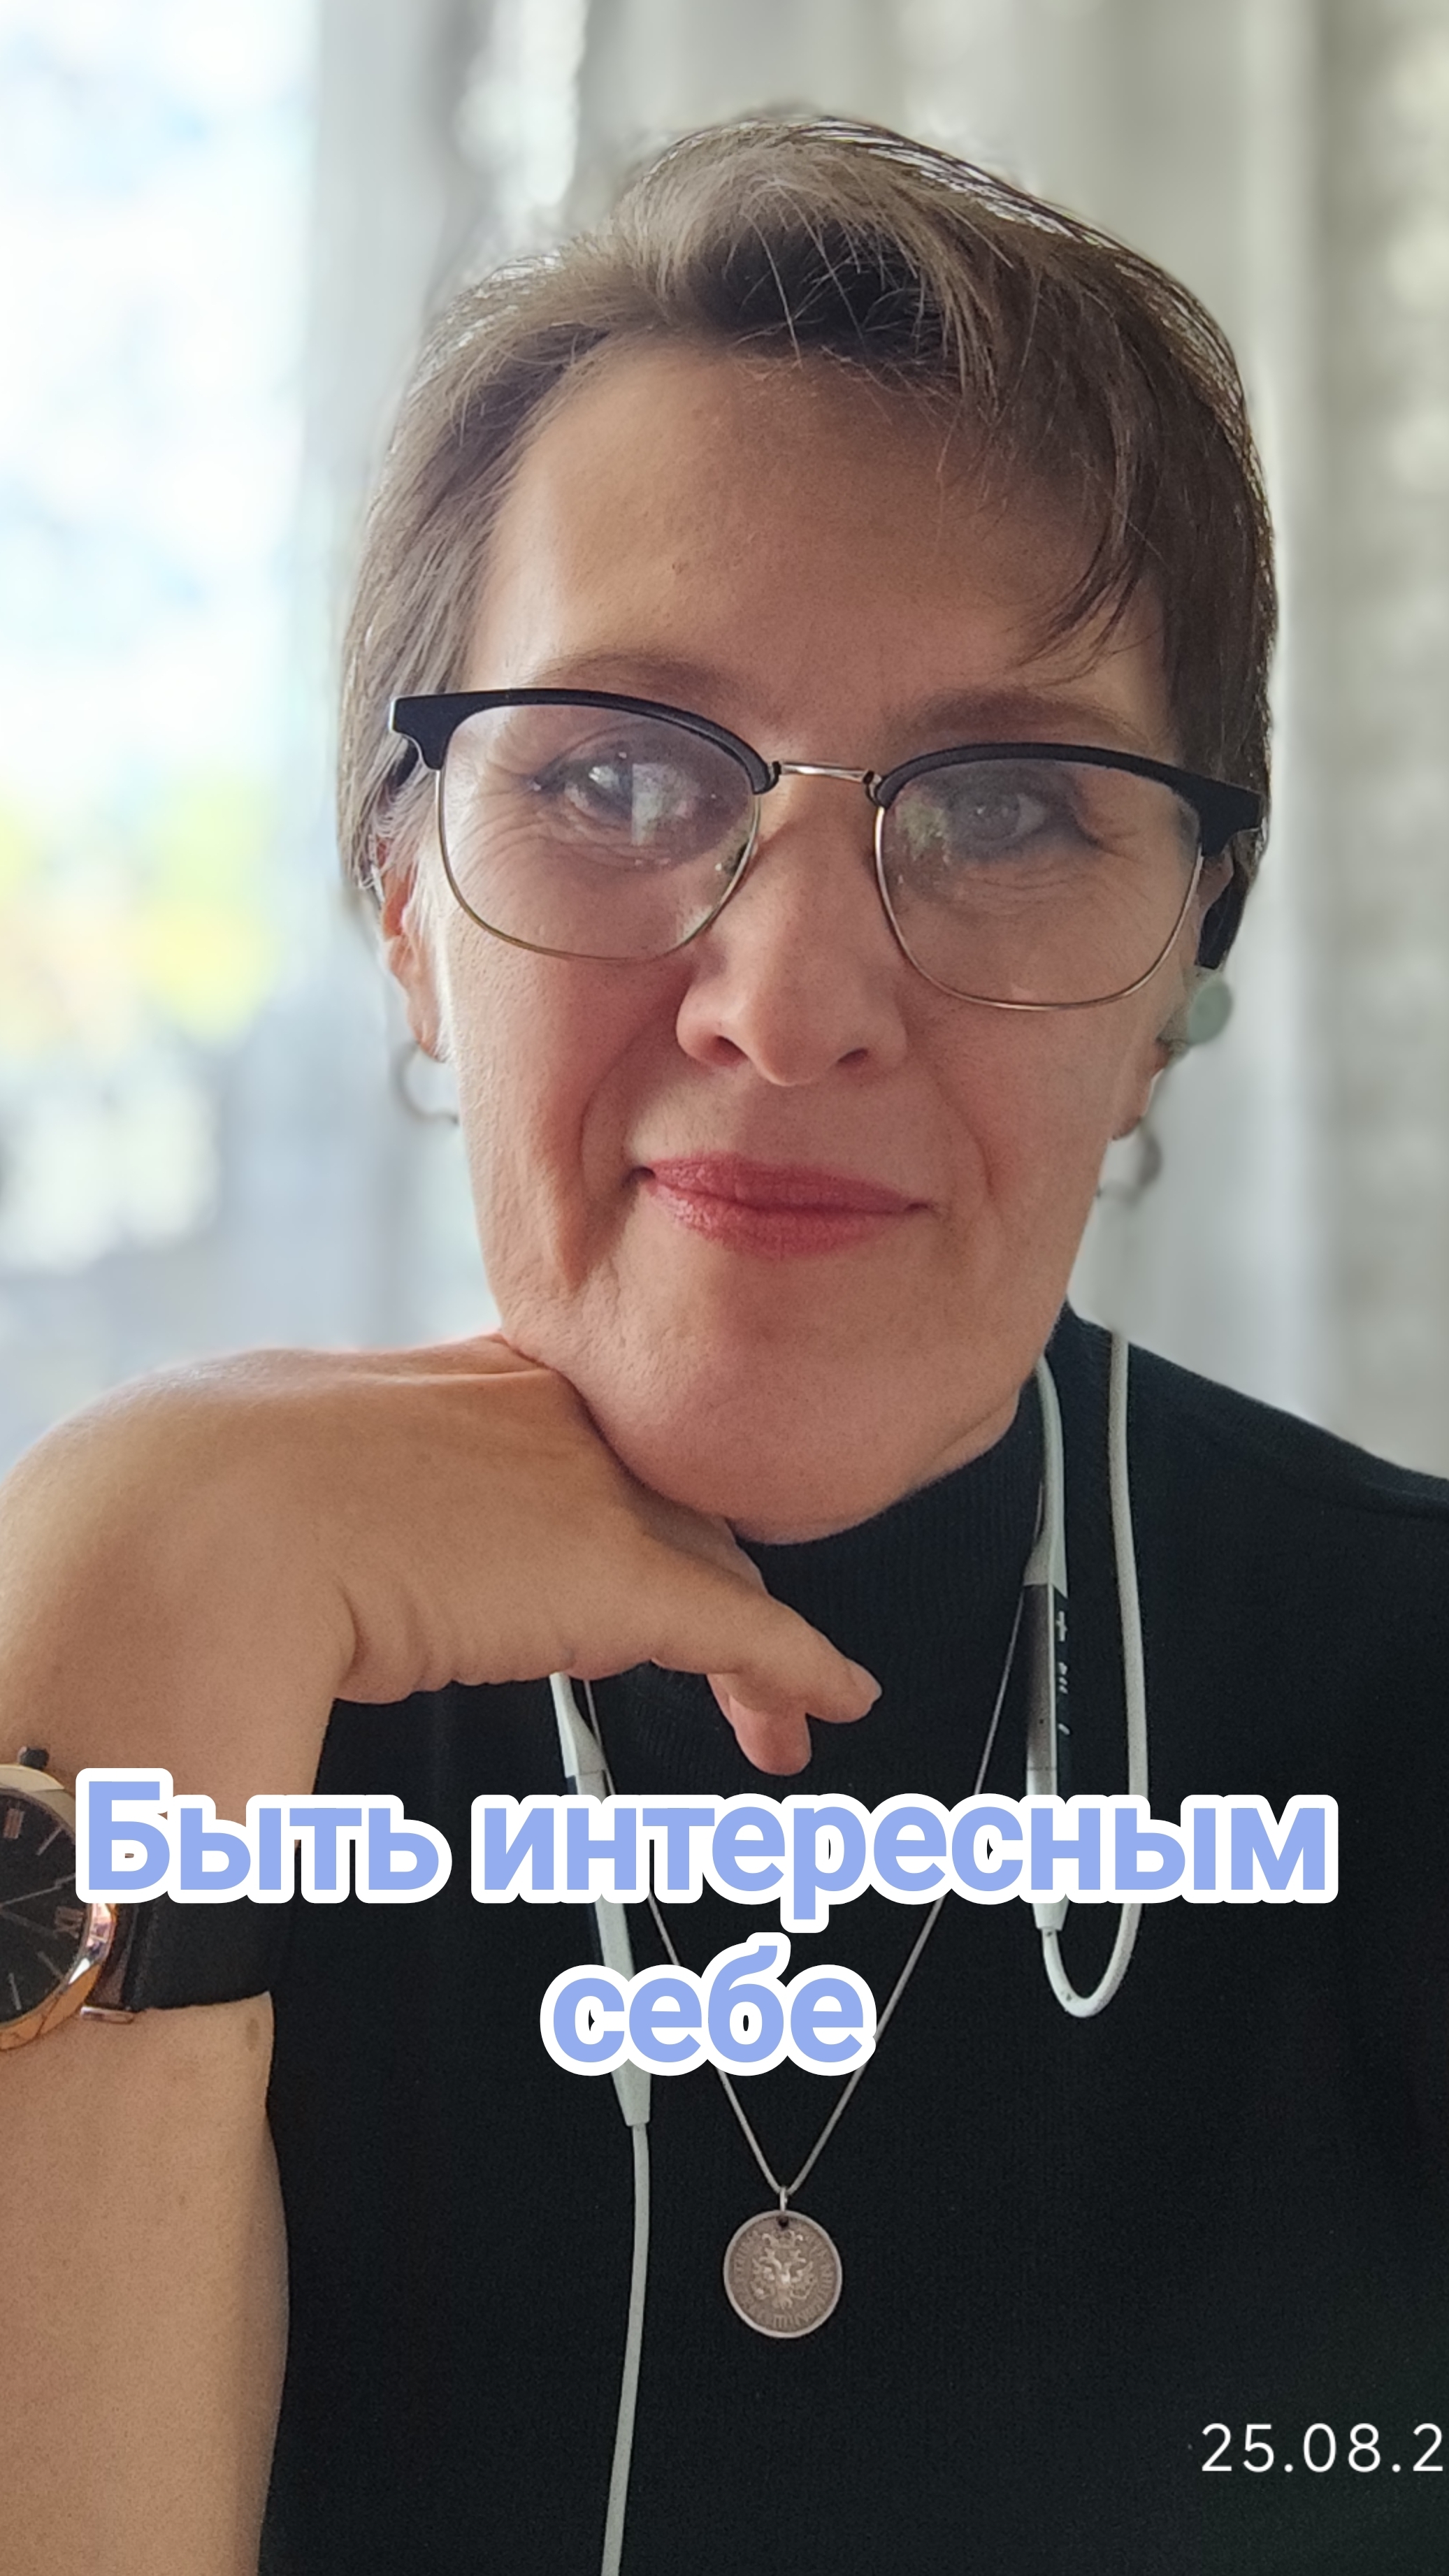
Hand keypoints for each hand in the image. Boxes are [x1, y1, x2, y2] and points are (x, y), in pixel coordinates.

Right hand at [0, 1338, 876, 1798]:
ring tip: (779, 1720)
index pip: (602, 1437)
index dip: (641, 1497)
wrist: (215, 1521)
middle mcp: (559, 1417)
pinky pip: (747, 1630)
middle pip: (679, 1501)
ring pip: (720, 1567)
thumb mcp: (293, 1465)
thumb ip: (354, 1494)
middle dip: (713, 1576)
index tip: (651, 1537)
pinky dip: (802, 1670)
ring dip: (760, 1649)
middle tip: (734, 1648)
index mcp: (480, 1379)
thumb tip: (330, 1556)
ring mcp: (596, 1491)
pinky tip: (832, 1702)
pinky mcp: (621, 1578)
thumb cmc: (215, 1502)